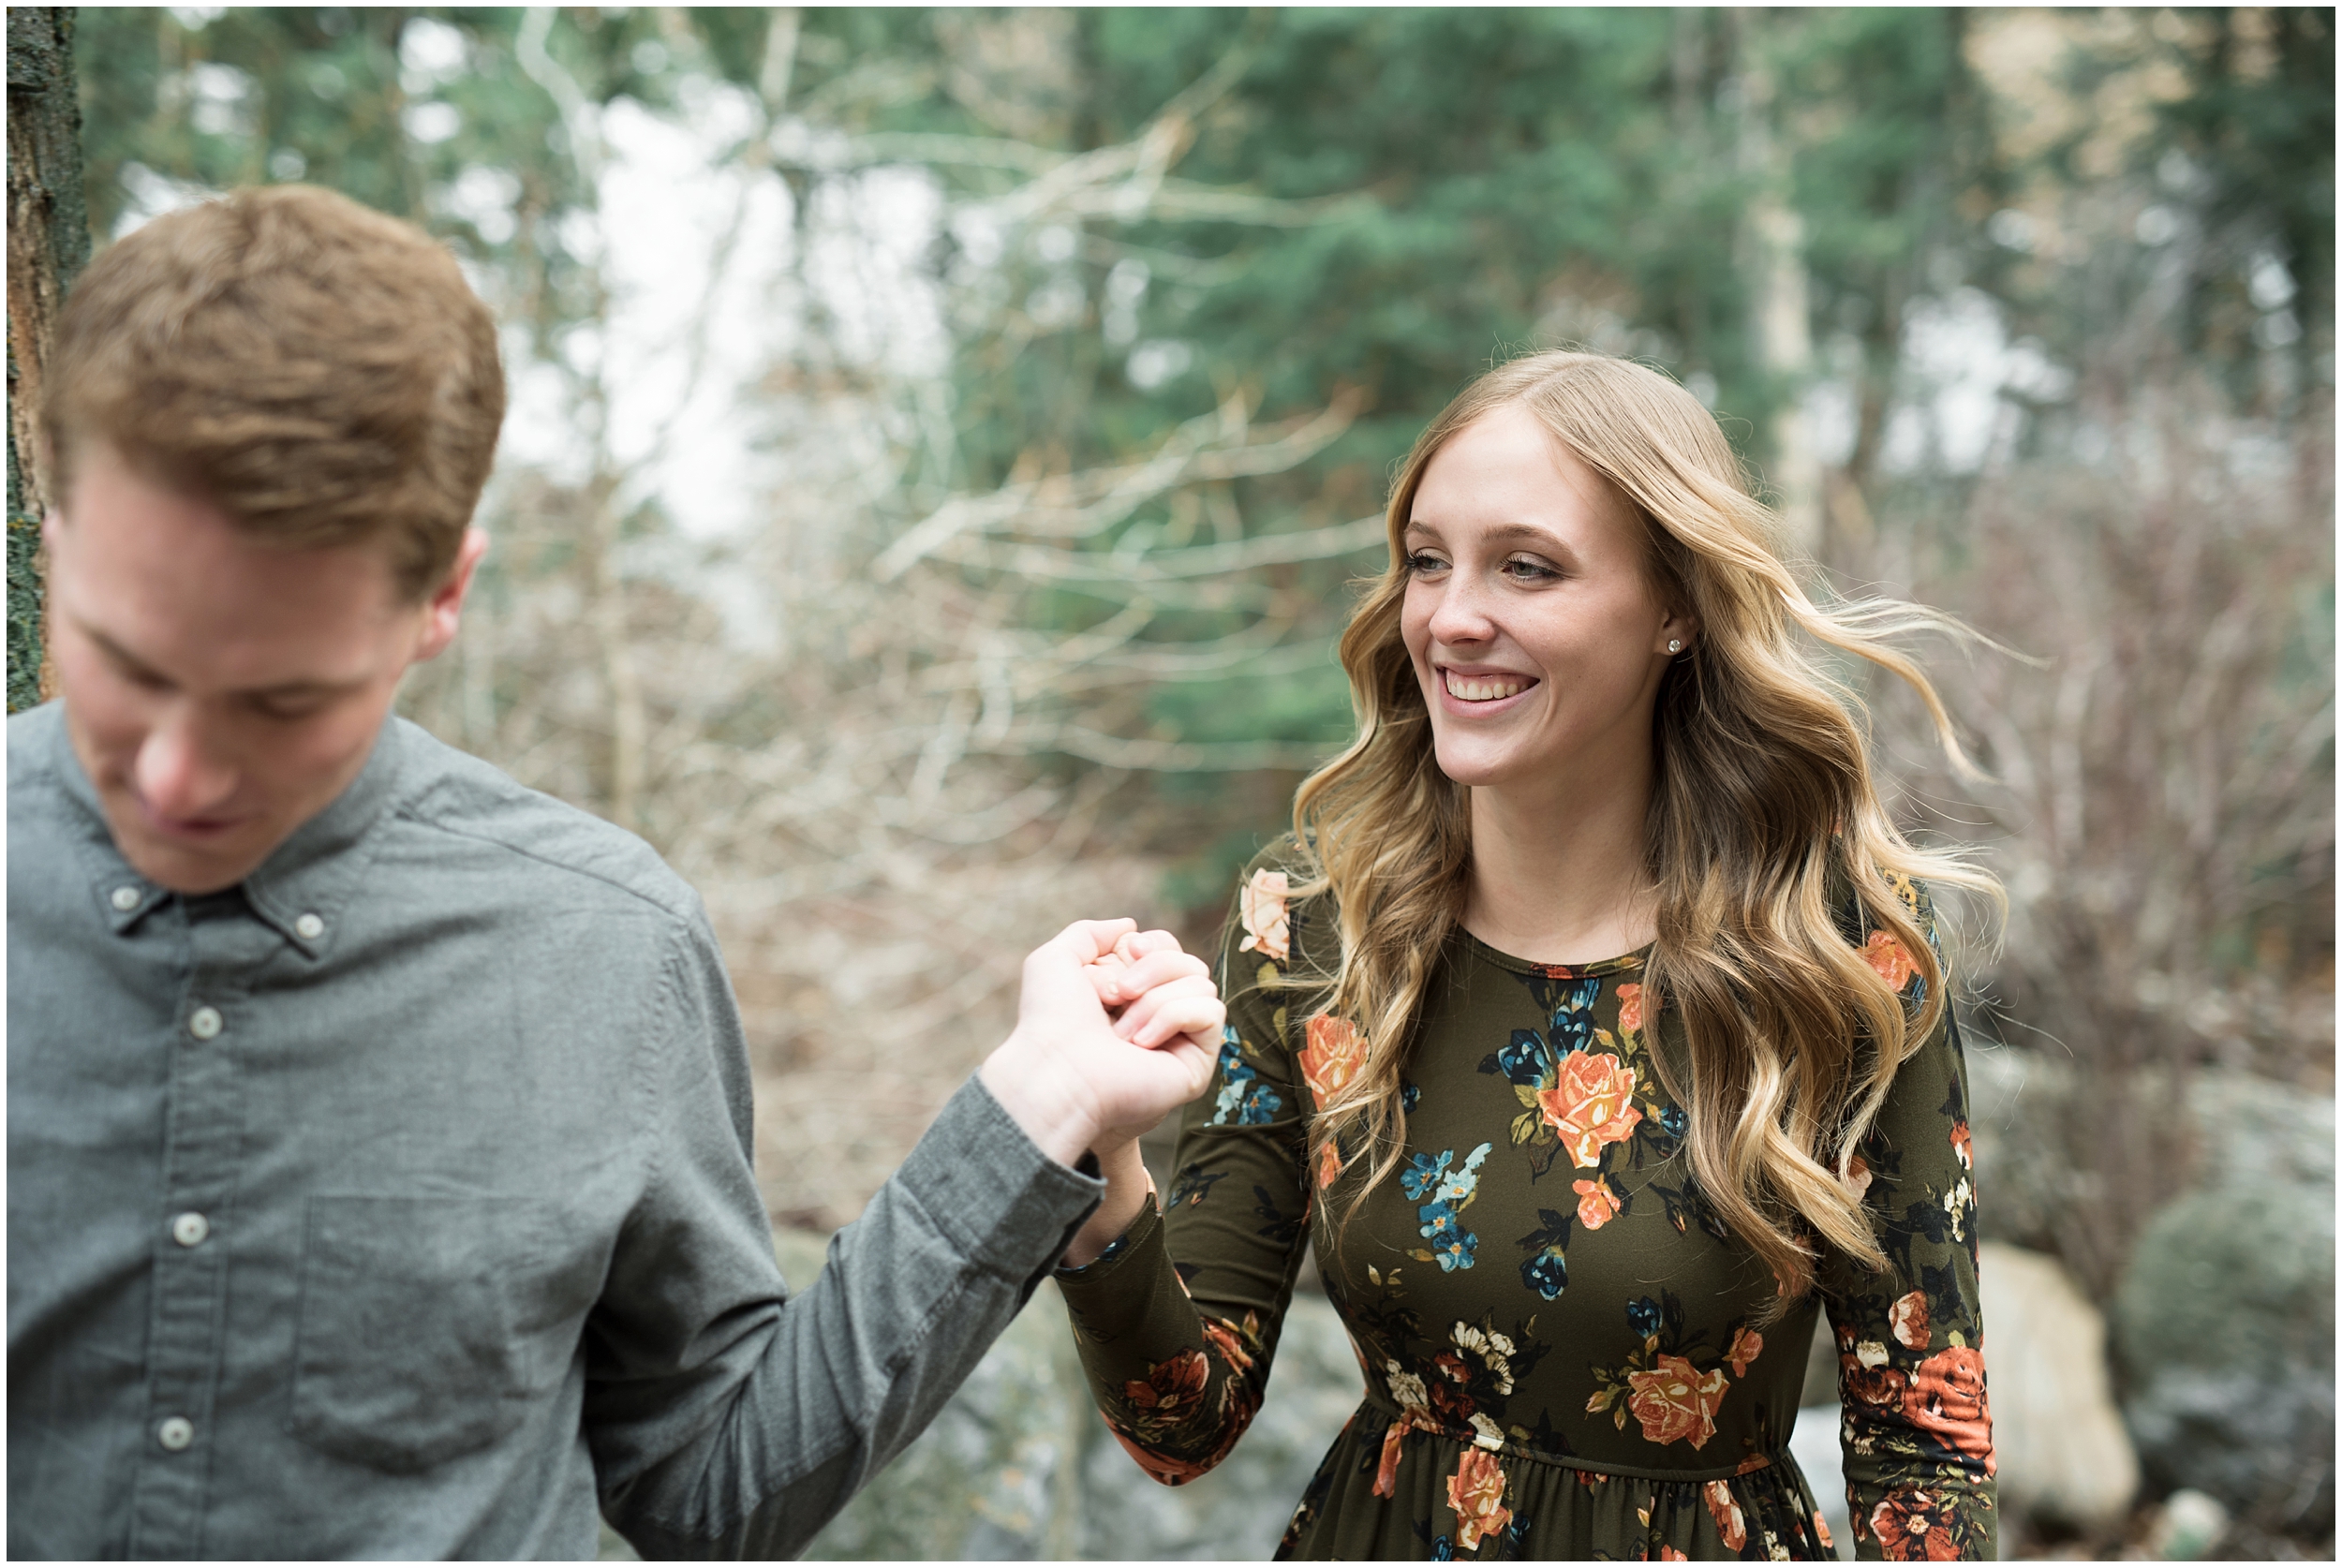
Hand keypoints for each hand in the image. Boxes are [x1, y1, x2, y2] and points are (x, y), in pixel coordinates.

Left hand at [978, 919, 1222, 1170]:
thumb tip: (1131, 927)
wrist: (1059, 1069)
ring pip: (1201, 984)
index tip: (1130, 951)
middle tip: (1118, 993)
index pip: (1169, 949)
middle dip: (1154, 968)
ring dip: (1154, 1001)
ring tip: (1121, 1032)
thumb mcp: (1057, 960)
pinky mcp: (1196, 1063)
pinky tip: (1141, 1044)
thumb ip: (1089, 933)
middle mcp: (1158, 1015)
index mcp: (1130, 993)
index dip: (1155, 944)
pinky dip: (1173, 1017)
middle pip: (1189, 962)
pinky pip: (1211, 1012)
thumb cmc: (1051, 1020)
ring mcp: (1179, 1040)